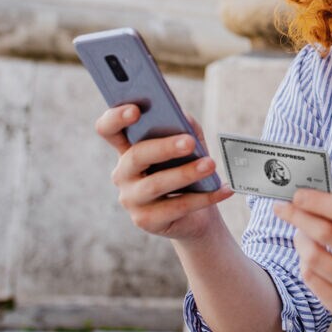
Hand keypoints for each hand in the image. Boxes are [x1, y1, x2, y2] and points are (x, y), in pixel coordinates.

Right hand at [95, 105, 233, 241]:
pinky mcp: (146, 221)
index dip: (116, 118)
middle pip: (135, 156)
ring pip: (155, 184)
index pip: (108, 129)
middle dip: (163, 147)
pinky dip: (204, 198)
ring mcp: (131, 199)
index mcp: (127, 148)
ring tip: (210, 165)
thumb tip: (183, 119)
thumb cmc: (187, 169)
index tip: (136, 110)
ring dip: (185, 174)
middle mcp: (123, 173)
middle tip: (190, 142)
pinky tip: (223, 189)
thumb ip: (184, 127)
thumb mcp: (188, 144)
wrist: (196, 213)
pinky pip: (176, 207)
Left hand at [273, 190, 331, 318]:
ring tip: (301, 233)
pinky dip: (303, 261)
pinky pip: (310, 278)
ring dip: (300, 239)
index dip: (320, 202)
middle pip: (327, 234)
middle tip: (282, 208)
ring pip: (313, 257)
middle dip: (299, 217)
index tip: (297, 196)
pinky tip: (310, 256)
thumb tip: (303, 197)